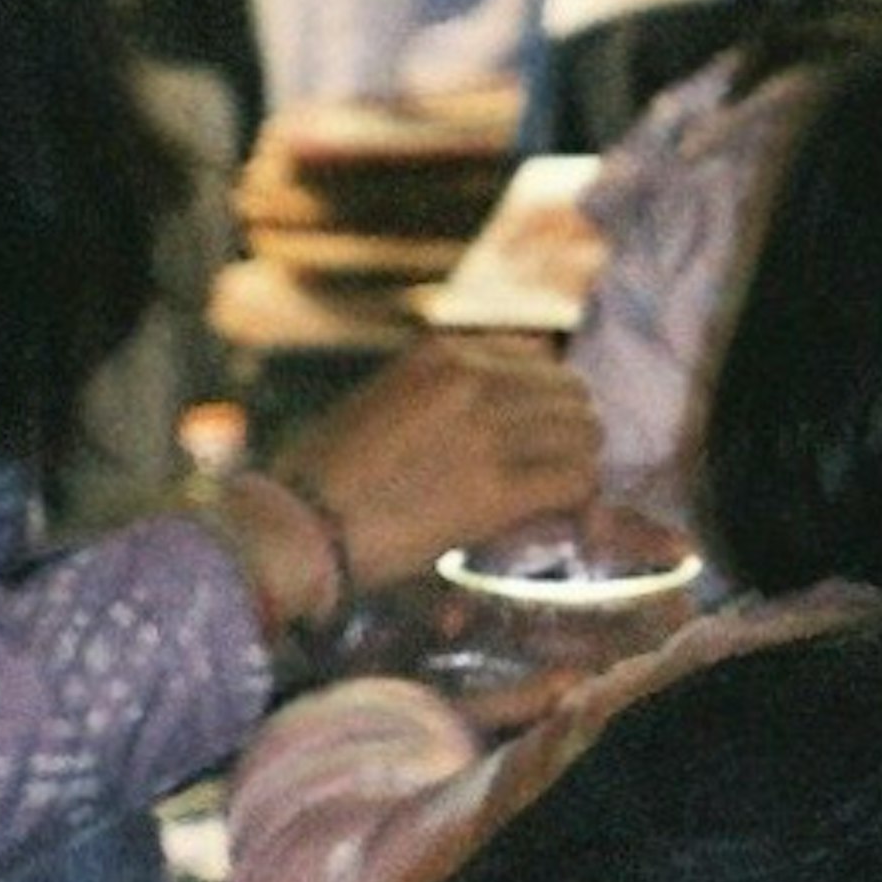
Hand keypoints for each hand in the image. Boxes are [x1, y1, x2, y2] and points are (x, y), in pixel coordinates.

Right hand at [282, 335, 598, 596]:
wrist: (298, 527)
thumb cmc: (324, 477)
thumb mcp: (385, 402)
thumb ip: (443, 395)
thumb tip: (505, 414)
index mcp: (443, 353)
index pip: (539, 359)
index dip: (549, 403)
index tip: (543, 438)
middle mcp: (472, 380)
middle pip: (571, 394)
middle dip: (571, 435)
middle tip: (557, 474)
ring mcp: (486, 431)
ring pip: (583, 436)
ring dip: (578, 468)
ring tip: (558, 501)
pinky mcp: (495, 489)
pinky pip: (576, 481)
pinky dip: (579, 502)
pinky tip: (562, 521)